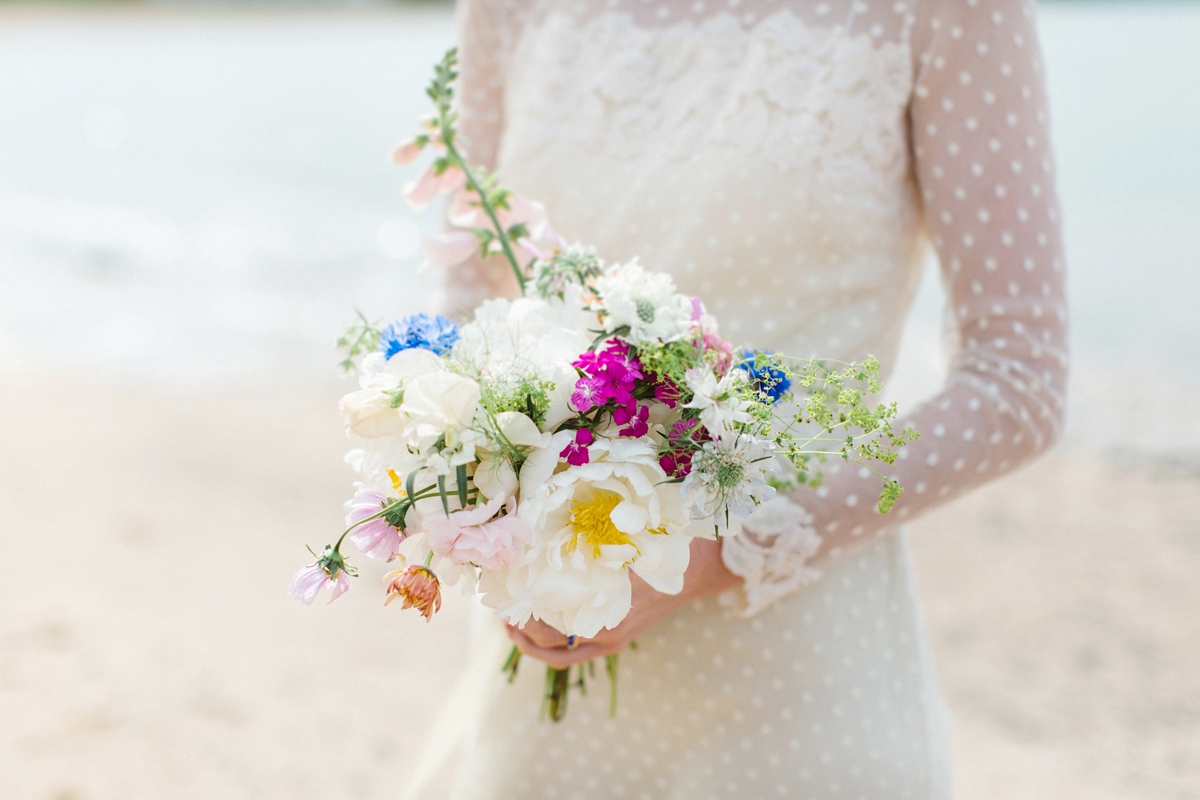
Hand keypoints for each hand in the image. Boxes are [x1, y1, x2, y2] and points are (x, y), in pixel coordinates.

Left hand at [505, 537, 740, 668]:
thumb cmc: (661, 543)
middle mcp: (605, 628)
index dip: (519, 605)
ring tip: (509, 621)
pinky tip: (533, 631)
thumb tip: (536, 530)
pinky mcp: (615, 639)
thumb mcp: (623, 535)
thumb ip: (588, 540)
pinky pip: (573, 654)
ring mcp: (610, 638)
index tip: (501, 587)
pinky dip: (550, 647)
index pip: (548, 617)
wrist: (700, 567)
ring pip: (556, 653)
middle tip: (497, 602)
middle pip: (546, 638)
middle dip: (518, 622)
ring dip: (529, 639)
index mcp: (604, 603)